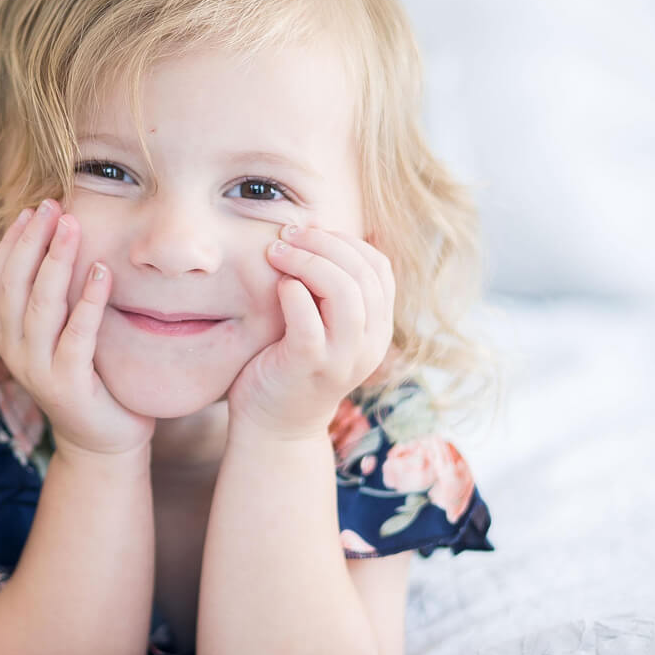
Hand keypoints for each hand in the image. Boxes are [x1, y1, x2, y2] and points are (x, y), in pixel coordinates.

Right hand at [0, 199, 154, 458]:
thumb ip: (53, 298)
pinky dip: (87, 300)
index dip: (10, 243)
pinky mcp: (68, 384)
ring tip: (72, 226)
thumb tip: (63, 240)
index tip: (31, 209)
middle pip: (13, 286)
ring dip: (55, 261)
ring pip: (39, 306)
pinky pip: (76, 335)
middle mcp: (14, 350)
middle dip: (31, 241)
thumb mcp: (61, 333)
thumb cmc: (88, 376)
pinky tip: (101, 271)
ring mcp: (38, 369)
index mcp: (7, 334)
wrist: (102, 441)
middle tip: (52, 205)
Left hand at [226, 224, 395, 441]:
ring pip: (345, 294)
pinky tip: (277, 286)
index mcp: (377, 328)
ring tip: (277, 252)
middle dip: (324, 243)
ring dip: (309, 262)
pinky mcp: (310, 367)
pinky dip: (293, 293)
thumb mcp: (322, 323)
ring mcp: (343, 358)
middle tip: (287, 234)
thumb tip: (314, 229)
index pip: (380, 268)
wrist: (274, 425)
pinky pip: (309, 321)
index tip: (310, 231)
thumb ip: (328, 288)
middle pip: (363, 274)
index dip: (347, 241)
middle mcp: (369, 344)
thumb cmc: (291, 363)